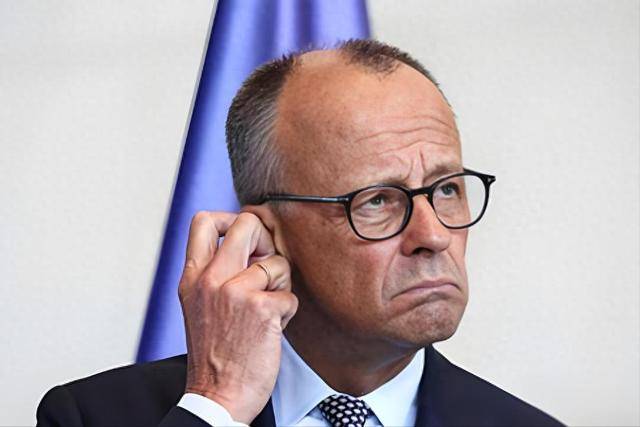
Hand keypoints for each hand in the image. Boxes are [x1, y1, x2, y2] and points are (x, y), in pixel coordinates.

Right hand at [179, 211, 297, 423]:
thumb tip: (251, 245)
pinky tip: (272, 328)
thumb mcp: (199, 305)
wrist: (217, 396)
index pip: (203, 221)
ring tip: (268, 309)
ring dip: (281, 284)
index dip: (231, 220)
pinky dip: (288, 311)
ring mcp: (235, 292)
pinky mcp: (261, 309)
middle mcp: (210, 279)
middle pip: (246, 223)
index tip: (245, 240)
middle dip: (265, 240)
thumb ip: (216, 272)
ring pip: (277, 261)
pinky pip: (290, 294)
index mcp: (192, 277)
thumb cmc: (215, 354)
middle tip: (265, 265)